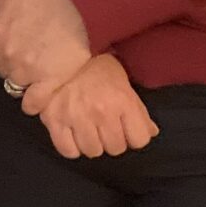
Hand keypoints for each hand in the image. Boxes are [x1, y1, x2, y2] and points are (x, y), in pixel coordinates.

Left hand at [0, 0, 91, 97]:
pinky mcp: (48, 83)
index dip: (1, 49)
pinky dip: (34, 102)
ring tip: (39, 68)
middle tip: (30, 54)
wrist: (83, 3)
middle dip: (12, 63)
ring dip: (24, 80)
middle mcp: (7, 55)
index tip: (15, 44)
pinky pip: (32, 104)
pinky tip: (40, 93)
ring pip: (15, 86)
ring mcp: (27, 71)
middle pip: (2, 70)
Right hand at [32, 55, 158, 159]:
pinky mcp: (54, 121)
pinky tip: (73, 135)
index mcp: (122, 101)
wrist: (63, 55)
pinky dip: (72, 148)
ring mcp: (76, 117)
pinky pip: (68, 151)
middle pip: (116, 149)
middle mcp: (101, 112)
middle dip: (113, 140)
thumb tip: (151, 132)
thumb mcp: (123, 83)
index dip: (134, 136)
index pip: (139, 140)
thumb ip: (139, 110)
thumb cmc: (97, 68)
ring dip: (92, 144)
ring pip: (93, 152)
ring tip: (88, 130)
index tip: (126, 129)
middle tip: (105, 127)